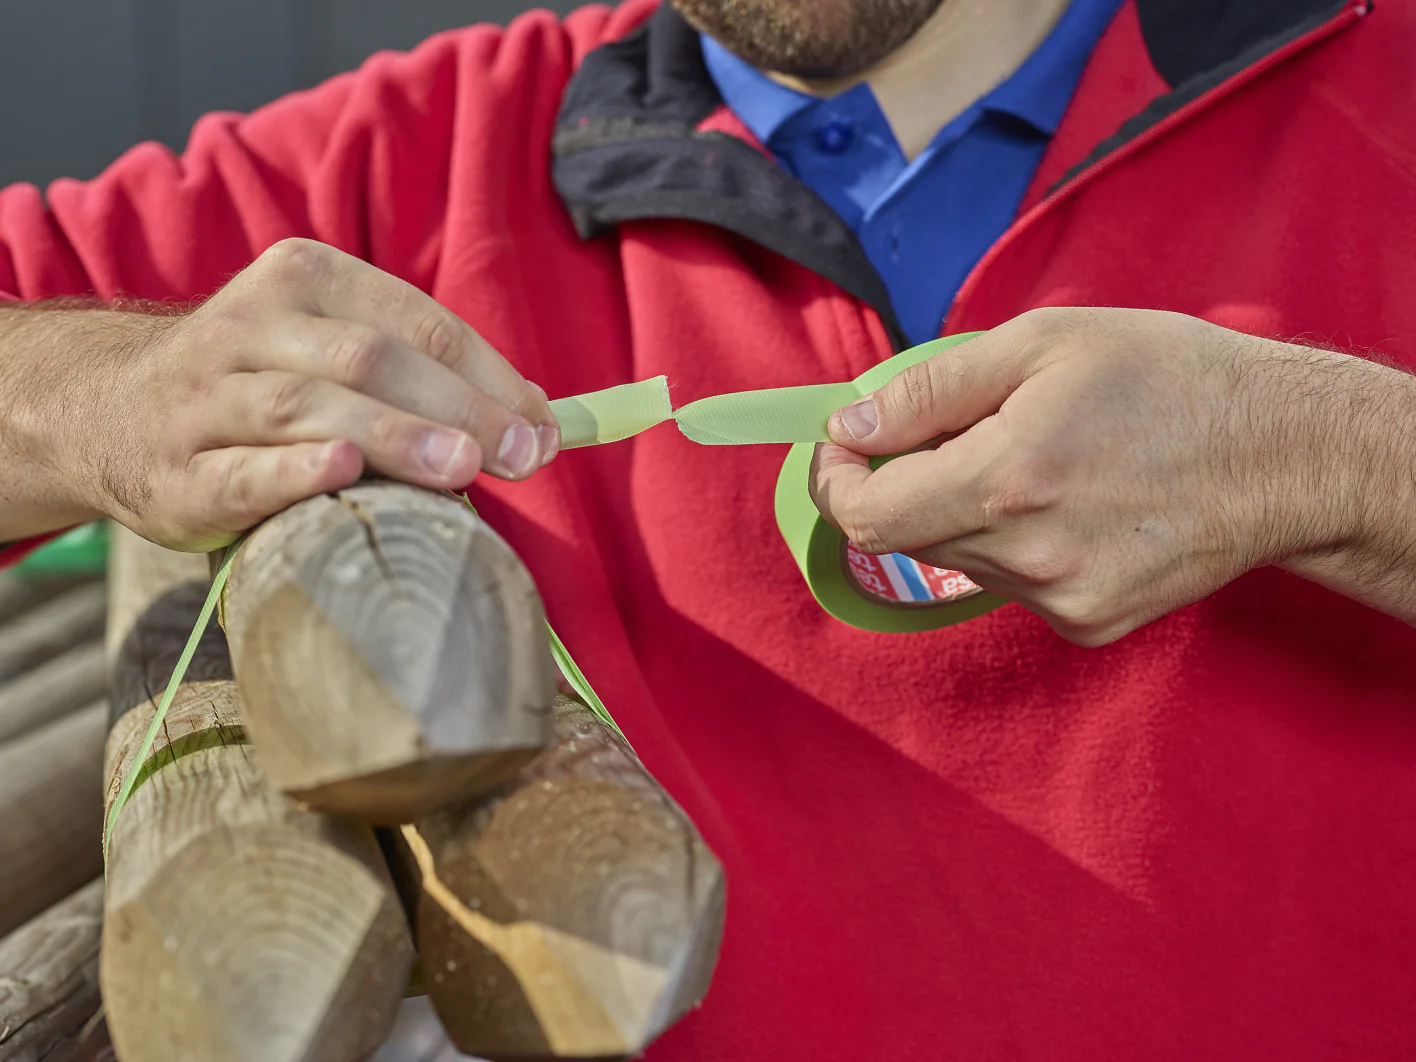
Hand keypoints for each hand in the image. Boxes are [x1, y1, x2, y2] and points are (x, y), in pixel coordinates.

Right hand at [38, 239, 558, 550]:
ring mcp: (207, 398)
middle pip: (370, 358)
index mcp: (302, 279)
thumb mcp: (327, 344)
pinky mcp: (178, 471)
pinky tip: (341, 473)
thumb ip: (421, 370)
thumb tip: (534, 414)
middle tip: (520, 454)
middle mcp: (251, 328)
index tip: (543, 426)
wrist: (105, 410)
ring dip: (392, 435)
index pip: (415, 322)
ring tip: (461, 466)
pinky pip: (239, 469)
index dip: (488, 376)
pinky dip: (292, 472)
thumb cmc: (255, 384)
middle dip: (457, 407)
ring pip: (308, 405)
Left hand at [810, 307, 1403, 644]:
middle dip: (909, 481)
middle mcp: (1027, 556)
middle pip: (907, 537)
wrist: (1286, 456)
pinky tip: (1075, 506)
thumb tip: (850, 428)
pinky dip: (1016, 544)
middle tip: (965, 429)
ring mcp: (1060, 601)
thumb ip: (929, 390)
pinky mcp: (1088, 625)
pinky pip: (1011, 585)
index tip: (844, 447)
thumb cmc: (1170, 380)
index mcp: (1006, 480)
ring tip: (1041, 461)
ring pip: (959, 559)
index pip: (867, 515)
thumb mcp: (1042, 344)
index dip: (838, 481)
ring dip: (966, 511)